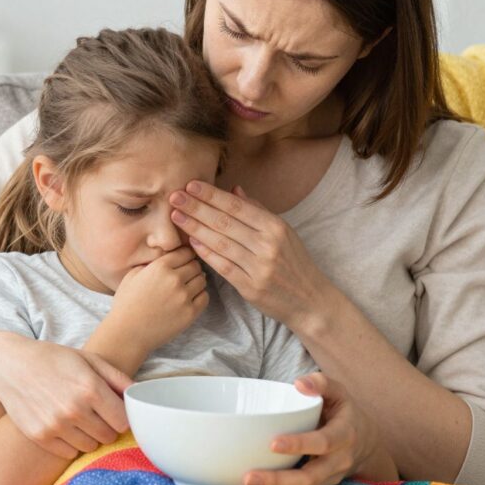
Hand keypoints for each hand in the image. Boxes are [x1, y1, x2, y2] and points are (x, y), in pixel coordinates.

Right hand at [0, 337, 132, 459]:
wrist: (9, 365)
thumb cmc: (52, 359)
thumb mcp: (88, 359)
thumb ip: (117, 377)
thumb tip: (139, 394)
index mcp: (90, 389)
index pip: (123, 422)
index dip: (122, 418)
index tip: (115, 412)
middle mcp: (74, 410)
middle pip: (108, 436)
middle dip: (107, 427)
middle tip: (96, 414)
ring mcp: (56, 426)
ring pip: (90, 446)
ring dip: (90, 436)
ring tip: (79, 418)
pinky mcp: (40, 437)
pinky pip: (69, 452)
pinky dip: (71, 443)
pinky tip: (64, 426)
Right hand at [107, 246, 208, 353]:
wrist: (127, 333)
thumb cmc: (126, 304)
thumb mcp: (132, 275)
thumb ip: (151, 263)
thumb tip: (167, 257)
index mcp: (160, 267)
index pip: (185, 252)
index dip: (185, 255)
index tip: (183, 261)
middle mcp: (174, 279)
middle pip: (196, 265)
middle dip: (191, 268)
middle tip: (185, 275)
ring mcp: (183, 297)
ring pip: (202, 280)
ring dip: (196, 281)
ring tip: (187, 287)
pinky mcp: (190, 313)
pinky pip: (205, 297)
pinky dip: (200, 295)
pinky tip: (190, 298)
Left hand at [169, 182, 326, 327]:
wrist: (310, 300)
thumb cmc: (295, 263)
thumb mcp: (284, 233)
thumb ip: (258, 211)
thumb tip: (235, 190)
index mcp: (276, 227)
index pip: (238, 207)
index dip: (212, 195)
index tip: (191, 185)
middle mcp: (268, 245)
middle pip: (225, 222)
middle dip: (196, 207)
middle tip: (174, 196)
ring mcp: (259, 267)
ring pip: (220, 243)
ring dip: (195, 228)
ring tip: (176, 216)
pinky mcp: (251, 287)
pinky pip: (223, 267)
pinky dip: (206, 253)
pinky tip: (191, 242)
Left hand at [236, 373, 394, 484]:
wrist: (366, 443)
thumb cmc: (344, 413)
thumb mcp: (340, 393)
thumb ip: (322, 383)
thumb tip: (299, 383)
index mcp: (344, 436)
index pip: (323, 443)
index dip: (300, 445)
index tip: (273, 444)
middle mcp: (338, 462)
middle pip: (309, 478)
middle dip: (277, 481)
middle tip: (248, 477)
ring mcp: (328, 479)